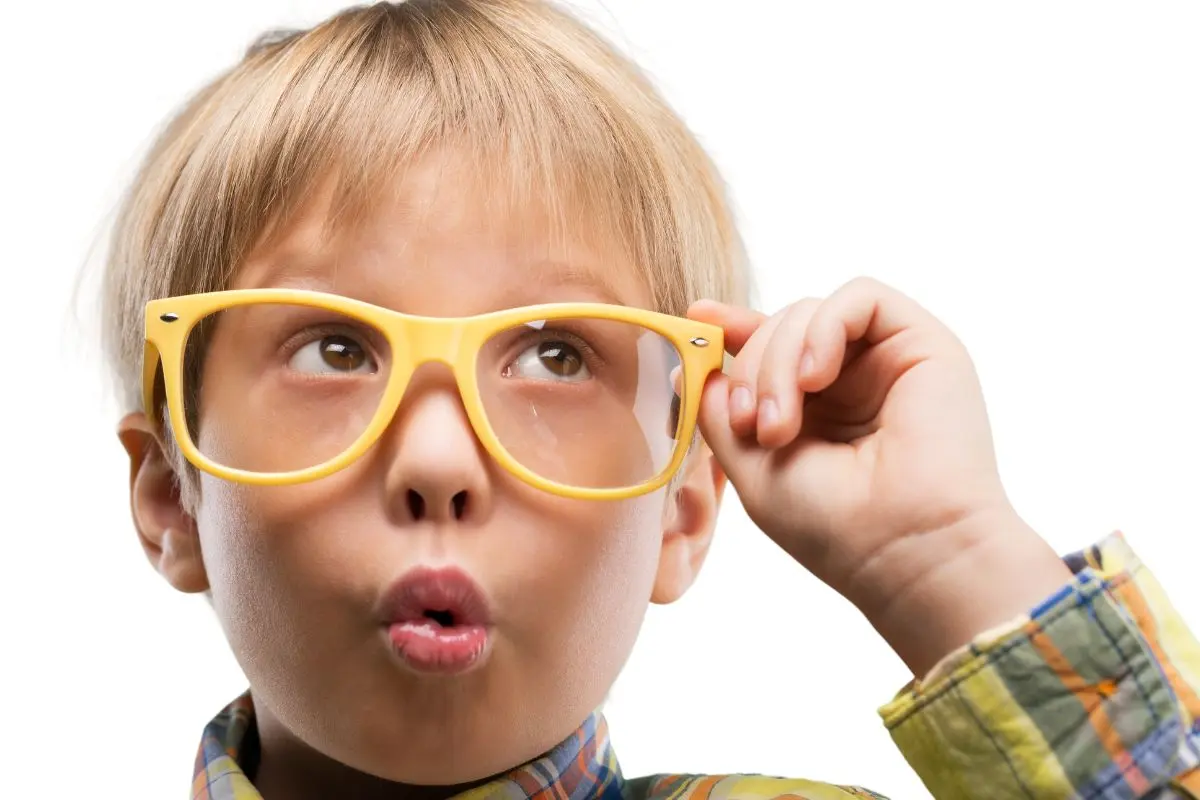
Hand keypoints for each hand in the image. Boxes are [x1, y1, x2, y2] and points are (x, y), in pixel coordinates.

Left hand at [691, 277, 1069, 674]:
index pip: (771, 347)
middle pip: (780, 327)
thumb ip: (721, 414)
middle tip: (750, 425)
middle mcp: (854, 382)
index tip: (698, 316)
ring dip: (778, 360)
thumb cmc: (835, 526)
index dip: (733, 329)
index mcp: (818, 412)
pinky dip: (823, 327)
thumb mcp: (753, 469)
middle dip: (751, 369)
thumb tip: (696, 367)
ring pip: (810, 312)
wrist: (908, 550)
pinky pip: (861, 296)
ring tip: (780, 425)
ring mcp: (887, 362)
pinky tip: (816, 378)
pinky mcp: (923, 344)